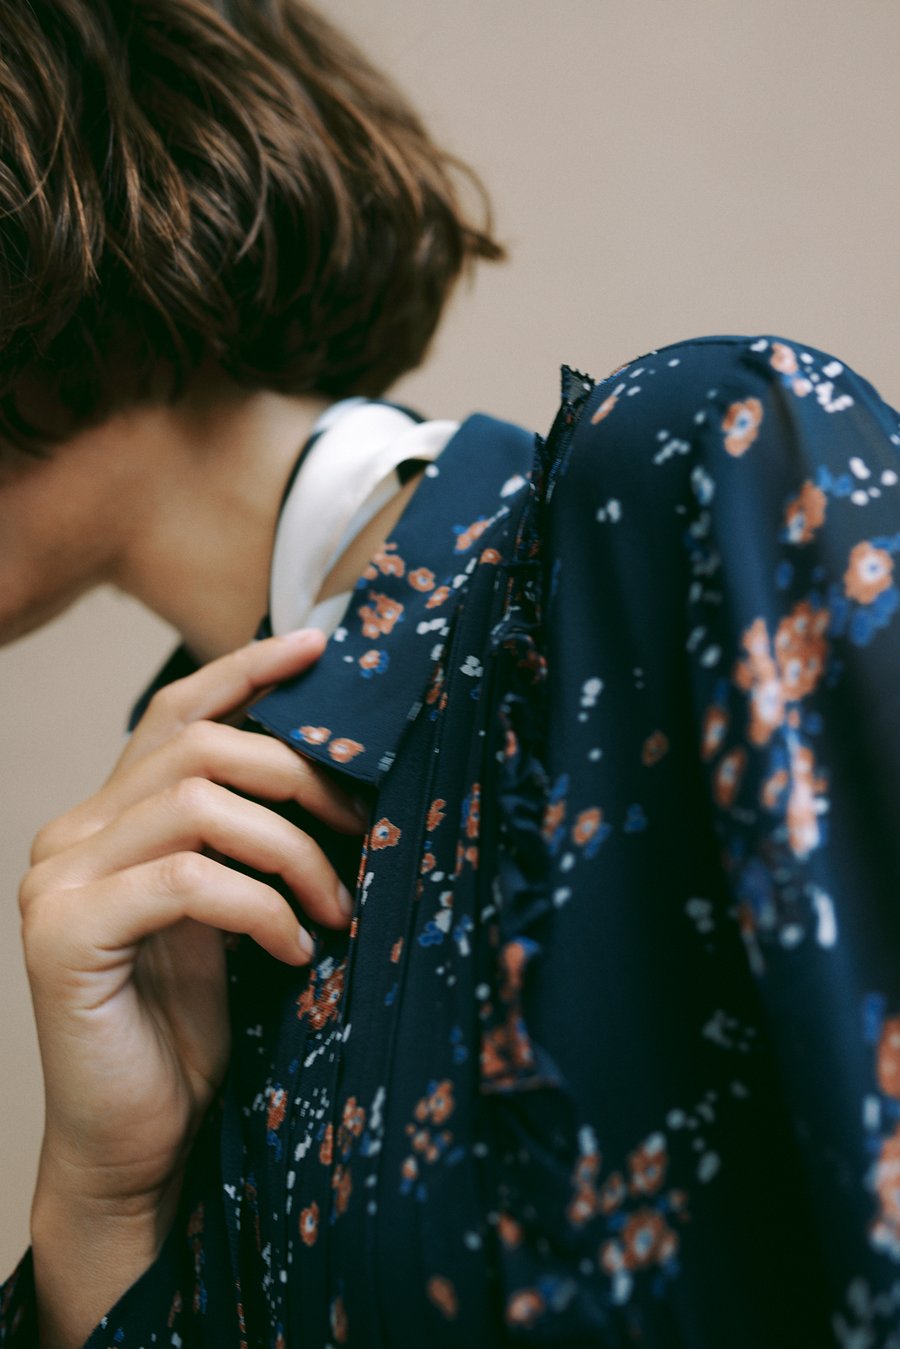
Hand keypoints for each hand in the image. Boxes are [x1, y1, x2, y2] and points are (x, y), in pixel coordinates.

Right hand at [21, 629, 363, 1345]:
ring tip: (338, 909)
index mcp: (109, 817)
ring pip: (199, 806)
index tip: (318, 647)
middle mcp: (72, 833)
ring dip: (295, 852)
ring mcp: (57, 880)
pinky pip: (187, 882)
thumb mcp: (231, 910)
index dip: (245, 671)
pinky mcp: (65, 936)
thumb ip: (246, 839)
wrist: (136, 1141)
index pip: (174, 712)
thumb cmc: (192, 1024)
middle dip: (302, 778)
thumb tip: (336, 773)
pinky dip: (262, 907)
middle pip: (200, 746)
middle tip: (367, 831)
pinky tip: (296, 950)